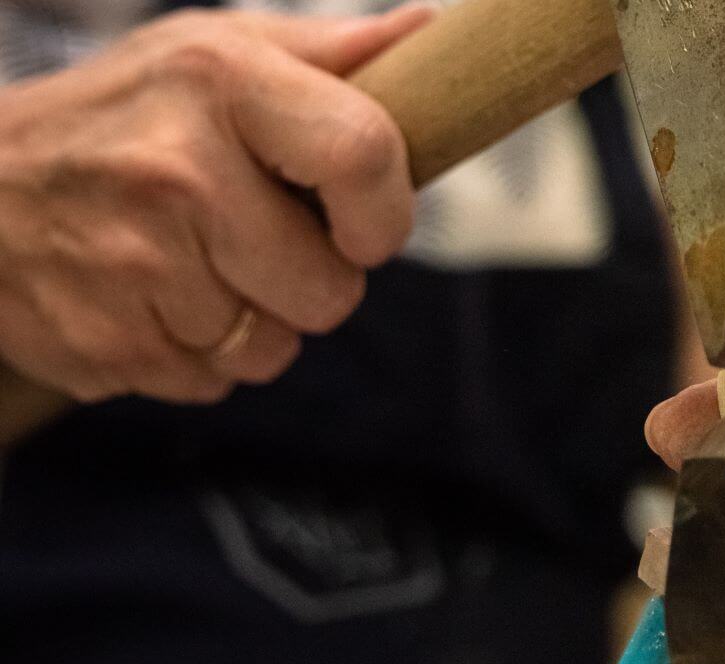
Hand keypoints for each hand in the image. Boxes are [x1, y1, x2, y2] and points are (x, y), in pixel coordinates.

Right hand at [0, 5, 433, 403]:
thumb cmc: (123, 116)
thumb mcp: (214, 53)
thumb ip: (329, 55)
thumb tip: (432, 35)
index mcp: (218, 79)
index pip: (364, 156)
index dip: (385, 212)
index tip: (364, 226)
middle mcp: (176, 168)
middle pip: (331, 291)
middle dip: (310, 281)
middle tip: (251, 240)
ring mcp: (134, 263)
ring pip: (274, 350)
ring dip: (250, 322)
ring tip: (190, 265)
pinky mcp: (108, 343)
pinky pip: (215, 384)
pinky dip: (197, 354)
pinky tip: (151, 299)